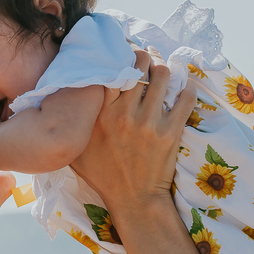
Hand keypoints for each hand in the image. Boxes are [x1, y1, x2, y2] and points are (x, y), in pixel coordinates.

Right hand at [68, 50, 196, 234]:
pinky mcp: (170, 132)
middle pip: (140, 66)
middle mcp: (124, 114)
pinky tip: (184, 87)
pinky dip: (187, 89)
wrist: (133, 200)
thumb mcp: (77, 147)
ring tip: (164, 70)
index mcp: (100, 114)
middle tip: (147, 59)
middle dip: (145, 57)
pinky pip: (185, 99)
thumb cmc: (103, 175)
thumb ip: (74, 122)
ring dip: (165, 69)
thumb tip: (66, 99)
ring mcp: (149, 122)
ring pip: (163, 76)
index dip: (120, 55)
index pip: (111, 70)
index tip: (124, 53)